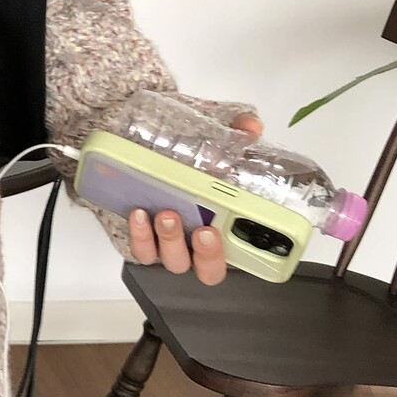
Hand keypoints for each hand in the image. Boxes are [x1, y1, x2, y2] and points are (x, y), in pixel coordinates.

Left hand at [127, 112, 263, 284]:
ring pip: (174, 260)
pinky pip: (143, 249)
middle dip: (208, 254)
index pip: (247, 255)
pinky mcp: (145, 239)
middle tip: (205, 231)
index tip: (257, 238)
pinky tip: (139, 213)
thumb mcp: (216, 137)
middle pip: (210, 269)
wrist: (143, 146)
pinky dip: (141, 235)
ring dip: (172, 241)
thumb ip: (237, 131)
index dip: (252, 257)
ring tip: (167, 215)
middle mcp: (201, 244)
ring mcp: (172, 245)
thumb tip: (250, 127)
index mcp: (230, 227)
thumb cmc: (190, 153)